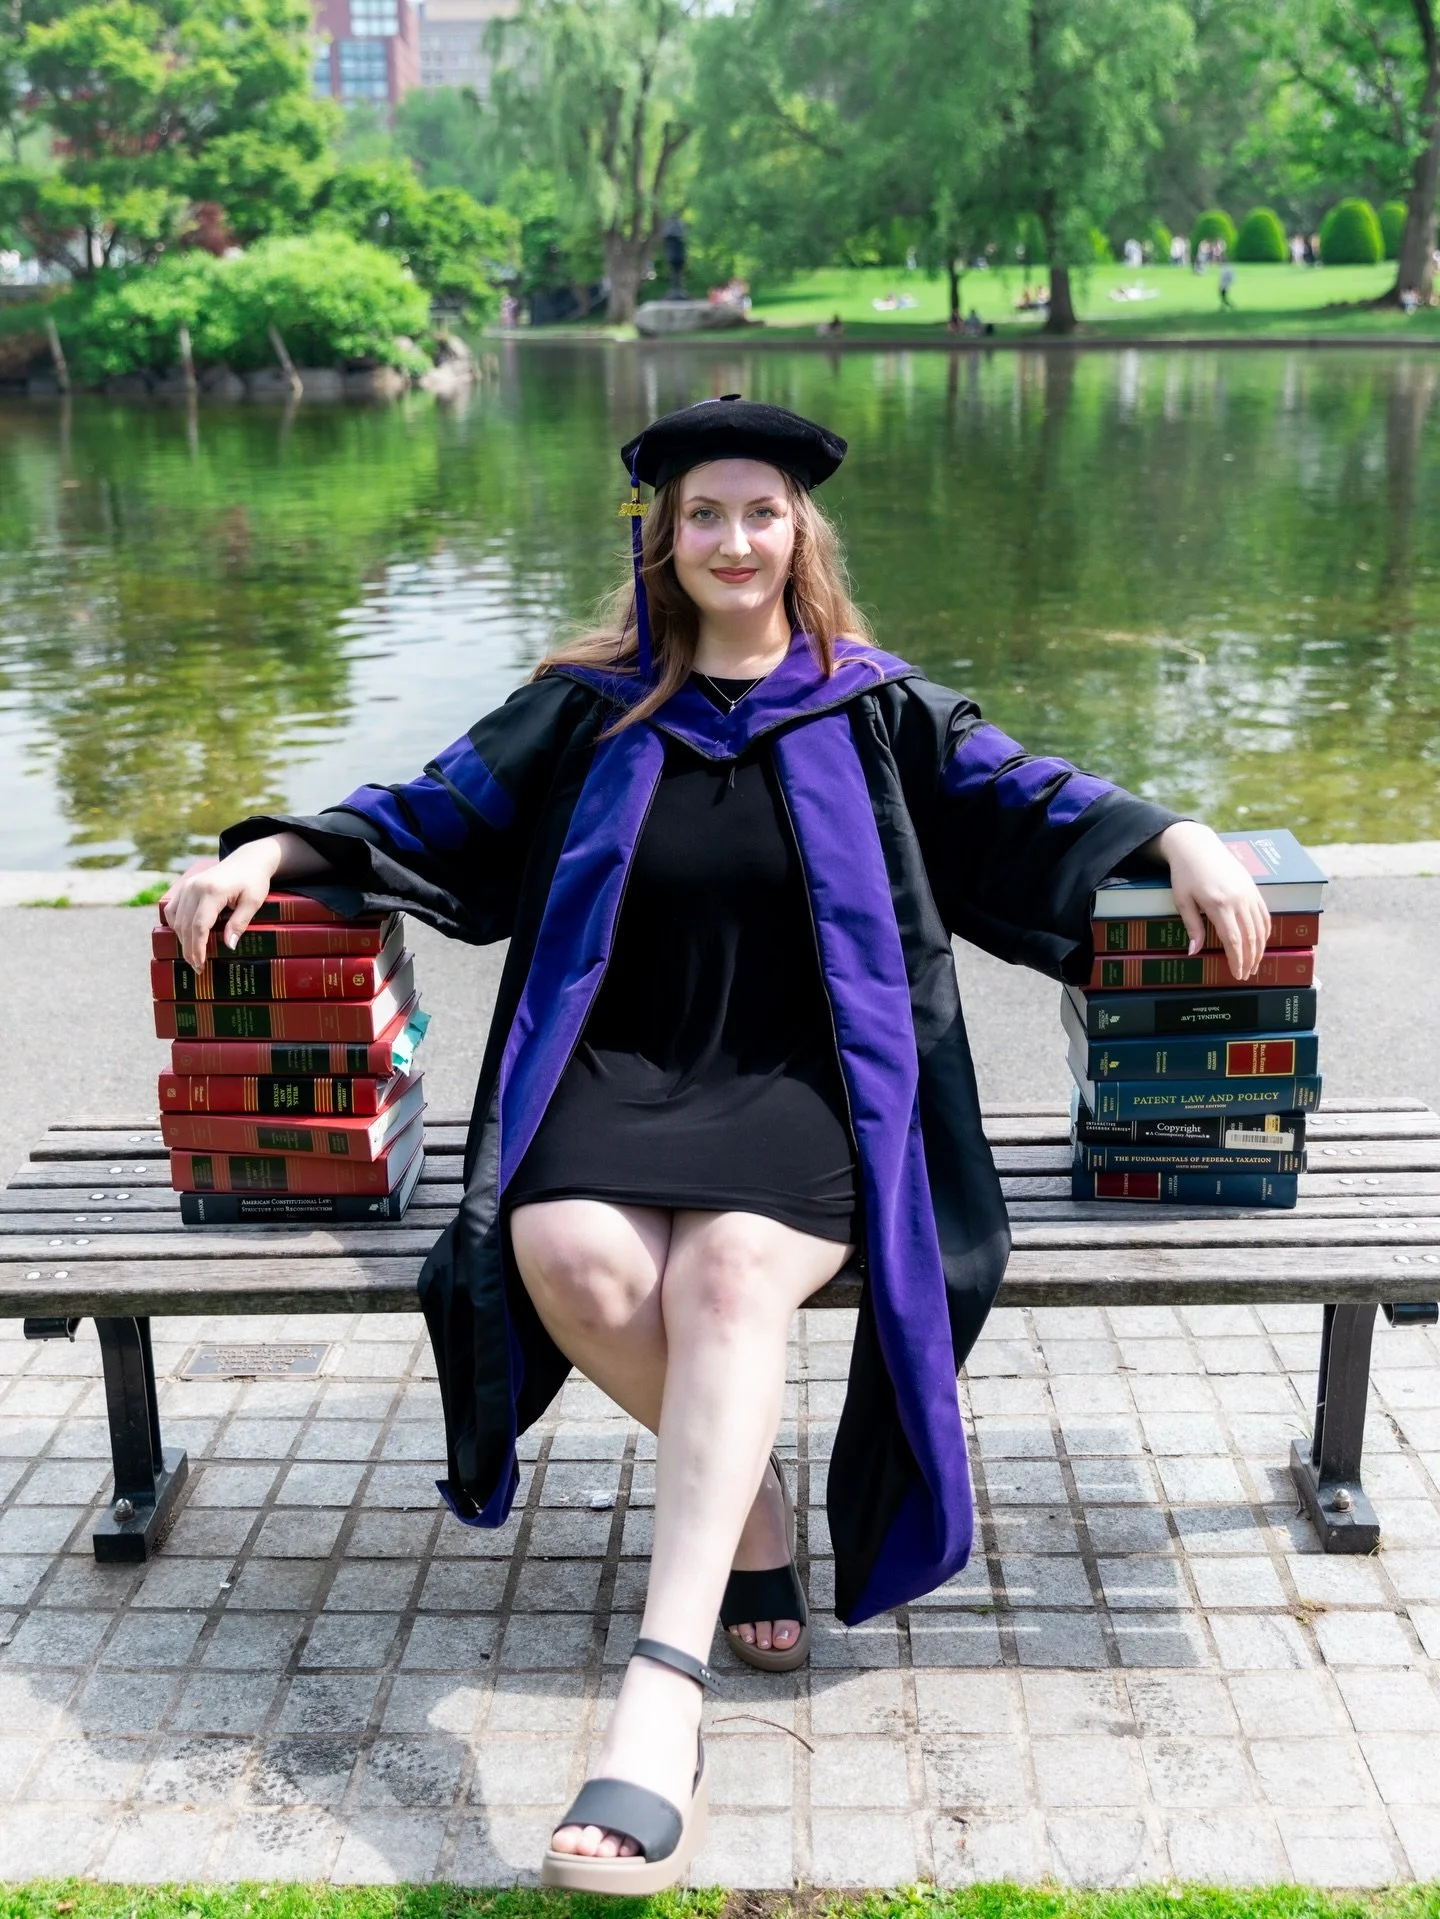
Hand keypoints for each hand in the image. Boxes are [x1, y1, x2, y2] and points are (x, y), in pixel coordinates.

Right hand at [160, 840, 283, 971]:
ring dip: (182, 940)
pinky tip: (185, 937)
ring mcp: (187, 886)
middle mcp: (194, 888)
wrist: (248, 860)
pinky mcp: (184, 887)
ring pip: (176, 920)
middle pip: (186, 926)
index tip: (201, 965)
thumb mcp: (253, 902)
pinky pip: (172, 910)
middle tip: (198, 968)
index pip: (199, 926)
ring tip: (193, 956)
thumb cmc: (254, 881)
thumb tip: (228, 946)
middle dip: (189, 950)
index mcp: (212, 891)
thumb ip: (240, 923)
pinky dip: (176, 925)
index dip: (198, 948)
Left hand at [1155, 821, 1271, 979]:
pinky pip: (1264, 914)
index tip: (1236, 974)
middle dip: (1249, 959)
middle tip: (1247, 974)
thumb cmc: (1185, 874)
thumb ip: (1192, 926)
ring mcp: (1248, 893)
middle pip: (1250, 937)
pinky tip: (1262, 942)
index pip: (1232, 940)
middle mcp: (1238, 900)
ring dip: (1259, 948)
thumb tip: (1194, 952)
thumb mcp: (1182, 901)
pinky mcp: (1253, 888)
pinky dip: (1265, 930)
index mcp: (1218, 904)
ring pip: (1260, 927)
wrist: (1197, 846)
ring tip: (1255, 964)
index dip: (1236, 960)